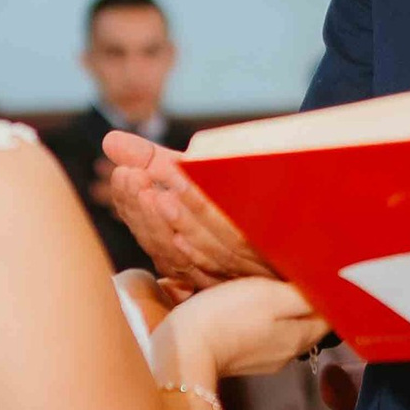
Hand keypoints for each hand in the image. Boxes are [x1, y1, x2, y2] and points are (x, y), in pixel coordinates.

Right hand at [99, 136, 270, 292]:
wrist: (300, 221)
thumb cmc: (237, 198)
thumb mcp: (192, 177)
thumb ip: (152, 161)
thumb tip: (109, 141)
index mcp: (183, 253)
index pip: (148, 234)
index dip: (132, 207)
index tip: (123, 174)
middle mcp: (205, 267)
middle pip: (166, 246)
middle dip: (146, 213)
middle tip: (132, 177)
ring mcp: (236, 267)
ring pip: (198, 248)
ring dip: (176, 219)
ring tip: (158, 191)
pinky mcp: (267, 258)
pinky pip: (236, 242)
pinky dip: (215, 223)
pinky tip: (202, 201)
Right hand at [155, 277, 327, 384]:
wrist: (183, 350)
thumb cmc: (228, 317)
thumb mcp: (271, 295)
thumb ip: (304, 294)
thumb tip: (332, 290)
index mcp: (301, 337)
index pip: (331, 315)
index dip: (329, 293)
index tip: (321, 272)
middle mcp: (288, 353)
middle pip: (308, 322)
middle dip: (306, 299)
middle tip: (296, 272)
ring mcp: (264, 359)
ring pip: (284, 327)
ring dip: (281, 308)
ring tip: (270, 285)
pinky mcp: (241, 358)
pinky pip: (261, 333)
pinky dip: (260, 318)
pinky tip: (247, 305)